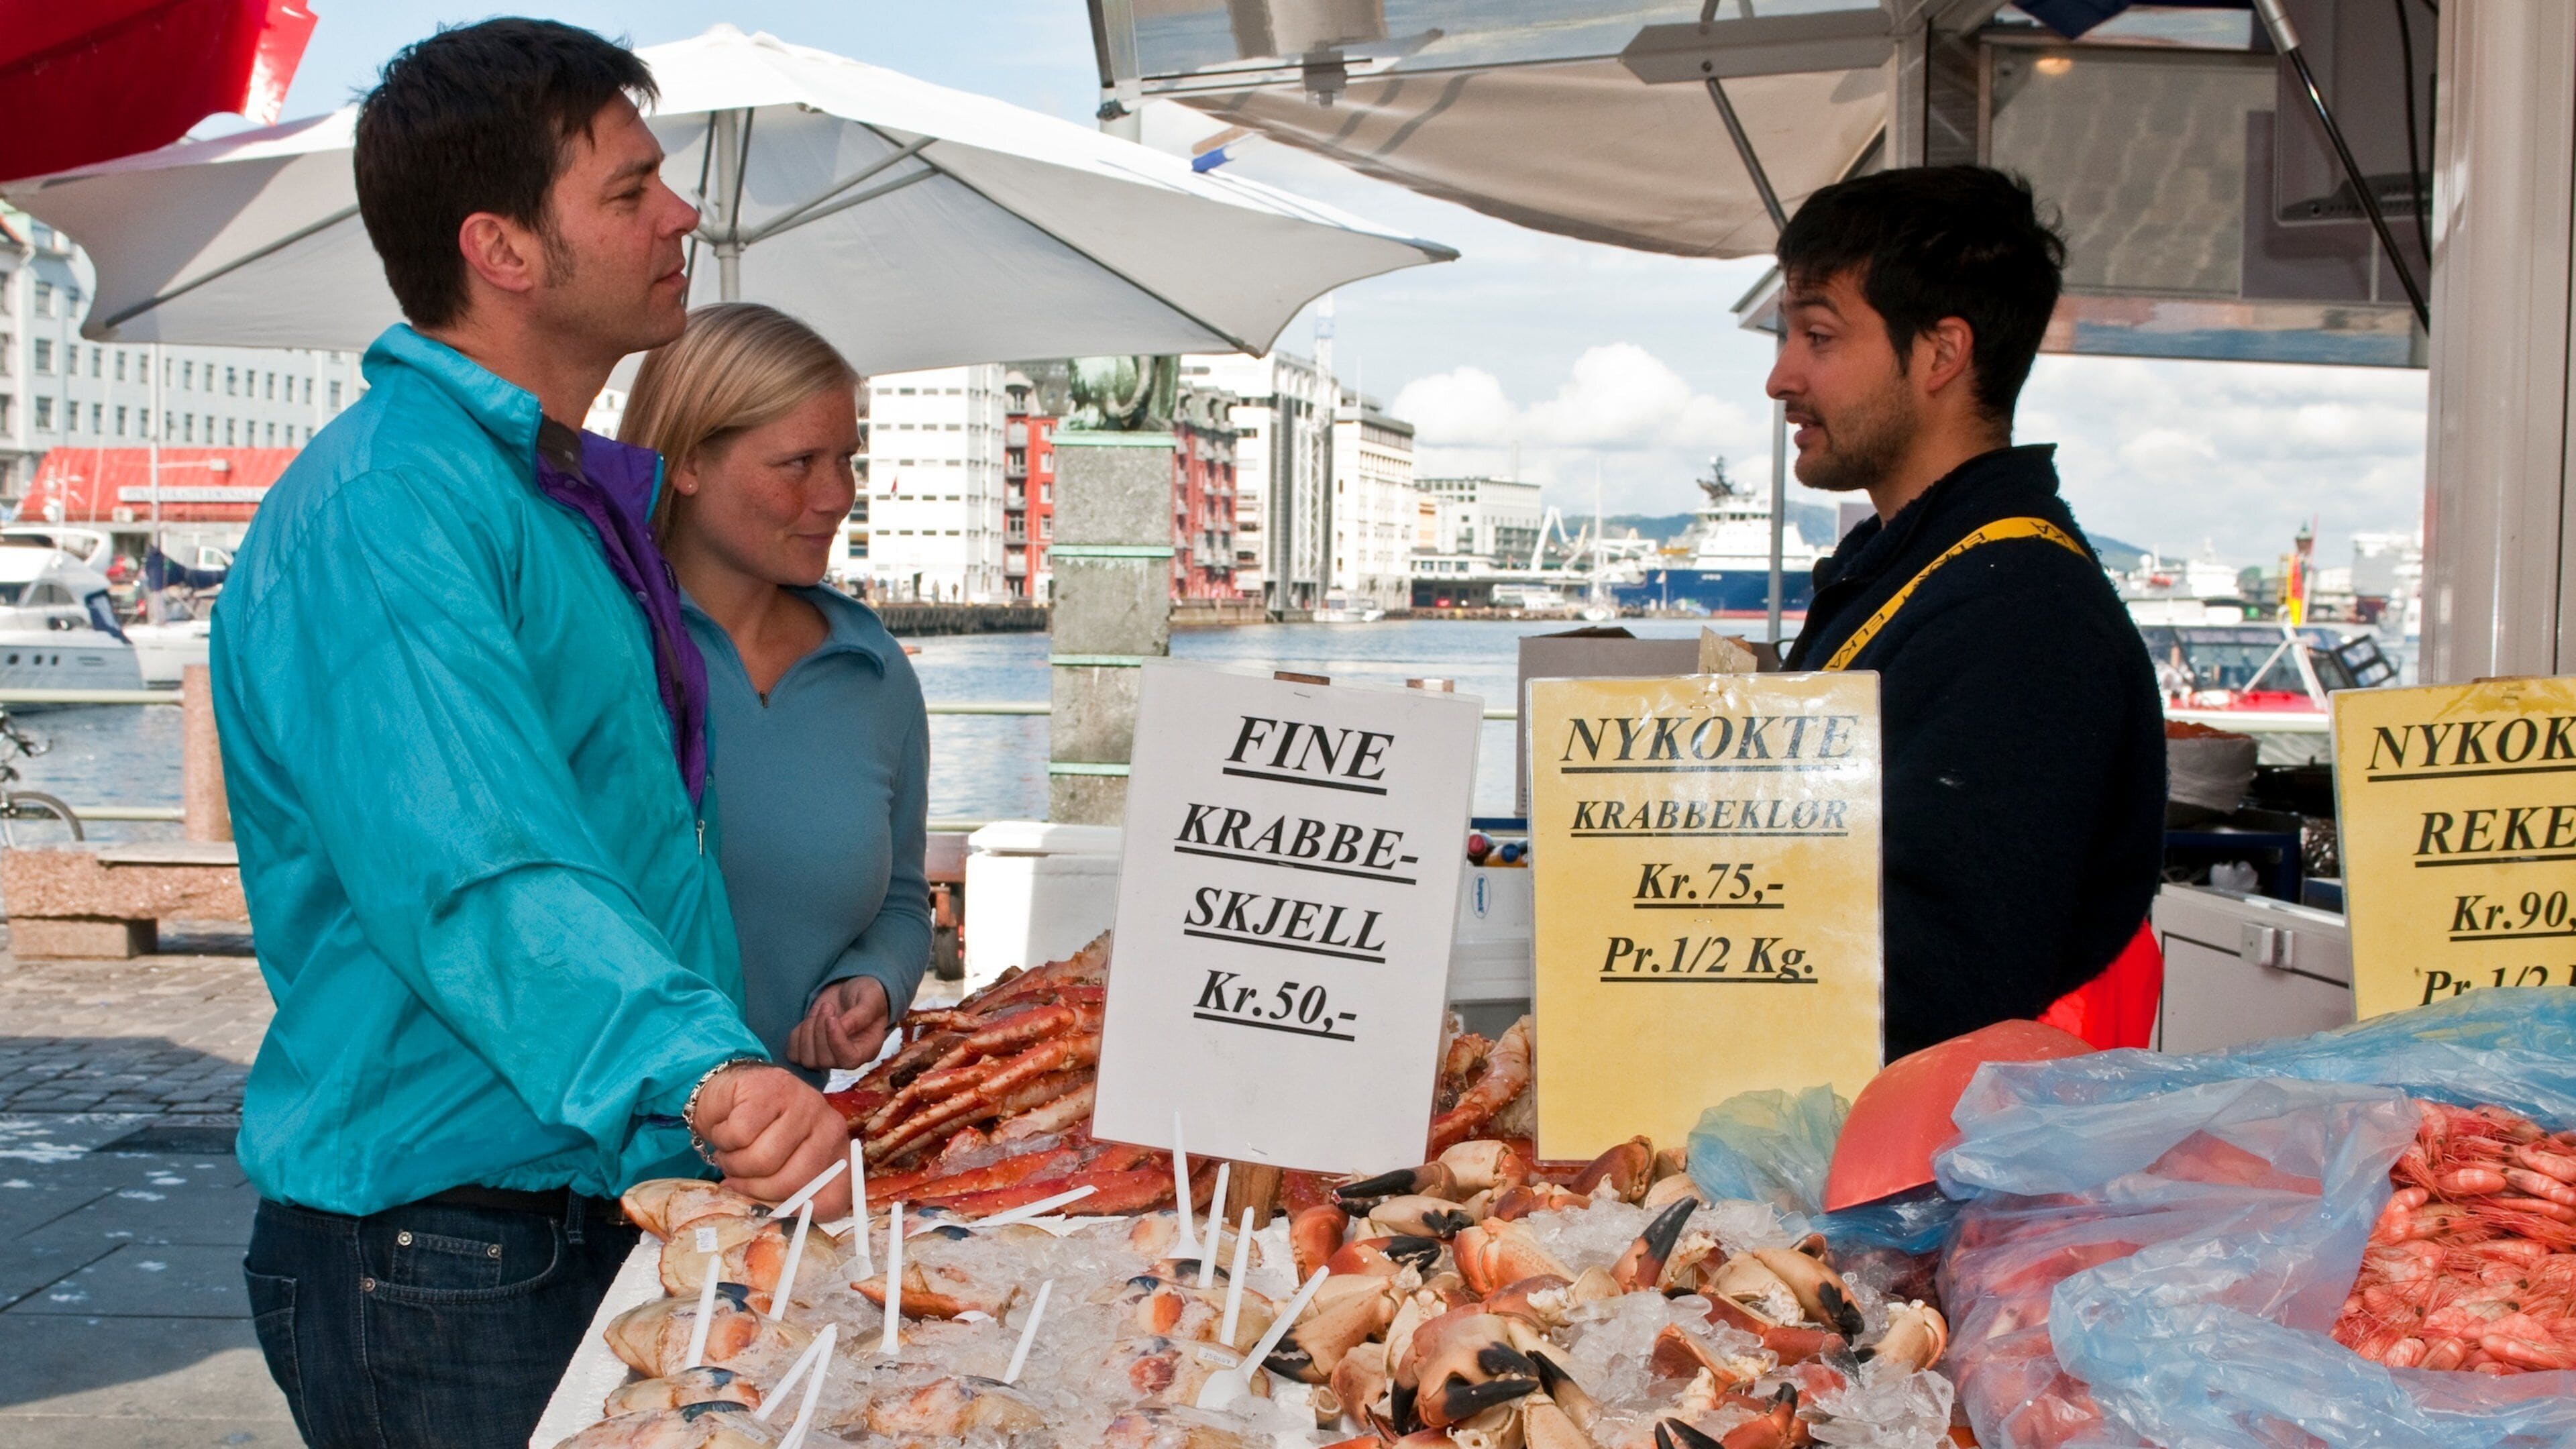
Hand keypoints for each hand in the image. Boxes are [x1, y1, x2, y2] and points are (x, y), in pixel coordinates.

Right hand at [690, 1064, 852, 1218]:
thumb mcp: (779, 1170)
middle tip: (737, 1177)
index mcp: (838, 1152)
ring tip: (732, 1151)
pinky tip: (728, 1127)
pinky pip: (739, 1135)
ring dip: (734, 1162)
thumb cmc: (757, 1138)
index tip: (772, 1214)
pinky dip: (723, 1139)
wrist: (732, 1092)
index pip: (832, 1198)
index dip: (799, 1214)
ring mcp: (803, 1103)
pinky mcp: (771, 1089)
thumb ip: (789, 1195)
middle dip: (753, 1188)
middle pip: (790, 1182)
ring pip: (762, 1159)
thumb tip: (781, 1221)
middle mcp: (829, 1125)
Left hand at [788, 976, 891, 1071]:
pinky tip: (809, 1020)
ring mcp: (826, 1057)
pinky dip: (796, 1036)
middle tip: (827, 1006)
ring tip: (820, 1010)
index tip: (831, 1018)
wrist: (849, 990)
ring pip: (807, 1060)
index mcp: (867, 1049)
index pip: (849, 1060)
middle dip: (820, 1031)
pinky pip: (794, 1055)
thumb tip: (842, 1027)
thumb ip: (861, 1014)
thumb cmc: (867, 993)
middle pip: (825, 1060)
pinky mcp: (809, 1051)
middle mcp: (846, 1058)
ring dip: (808, 1032)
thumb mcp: (871, 997)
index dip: (836, 1042)